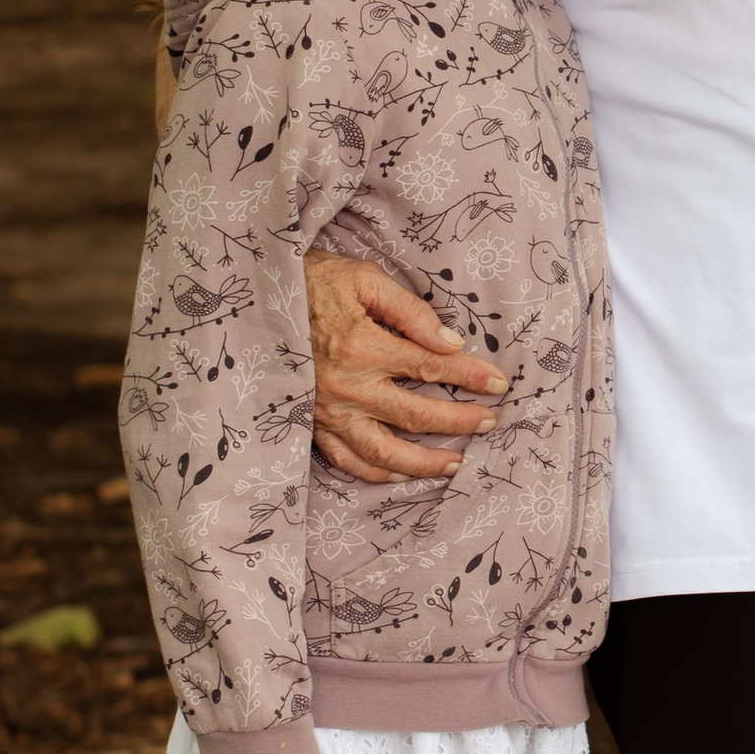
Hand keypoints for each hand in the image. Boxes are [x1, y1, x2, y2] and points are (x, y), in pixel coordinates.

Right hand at [307, 254, 505, 482]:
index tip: (499, 384)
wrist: (255, 301)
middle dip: (460, 423)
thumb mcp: (363, 279)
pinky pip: (345, 460)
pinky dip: (374, 473)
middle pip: (417, 416)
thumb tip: (450, 342)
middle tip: (490, 423)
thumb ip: (409, 311)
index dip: (471, 377)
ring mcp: (328, 412)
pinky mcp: (310, 424)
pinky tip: (399, 475)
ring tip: (456, 463)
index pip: (433, 368)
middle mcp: (348, 388)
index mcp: (364, 348)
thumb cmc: (313, 283)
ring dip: (424, 463)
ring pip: (384, 453)